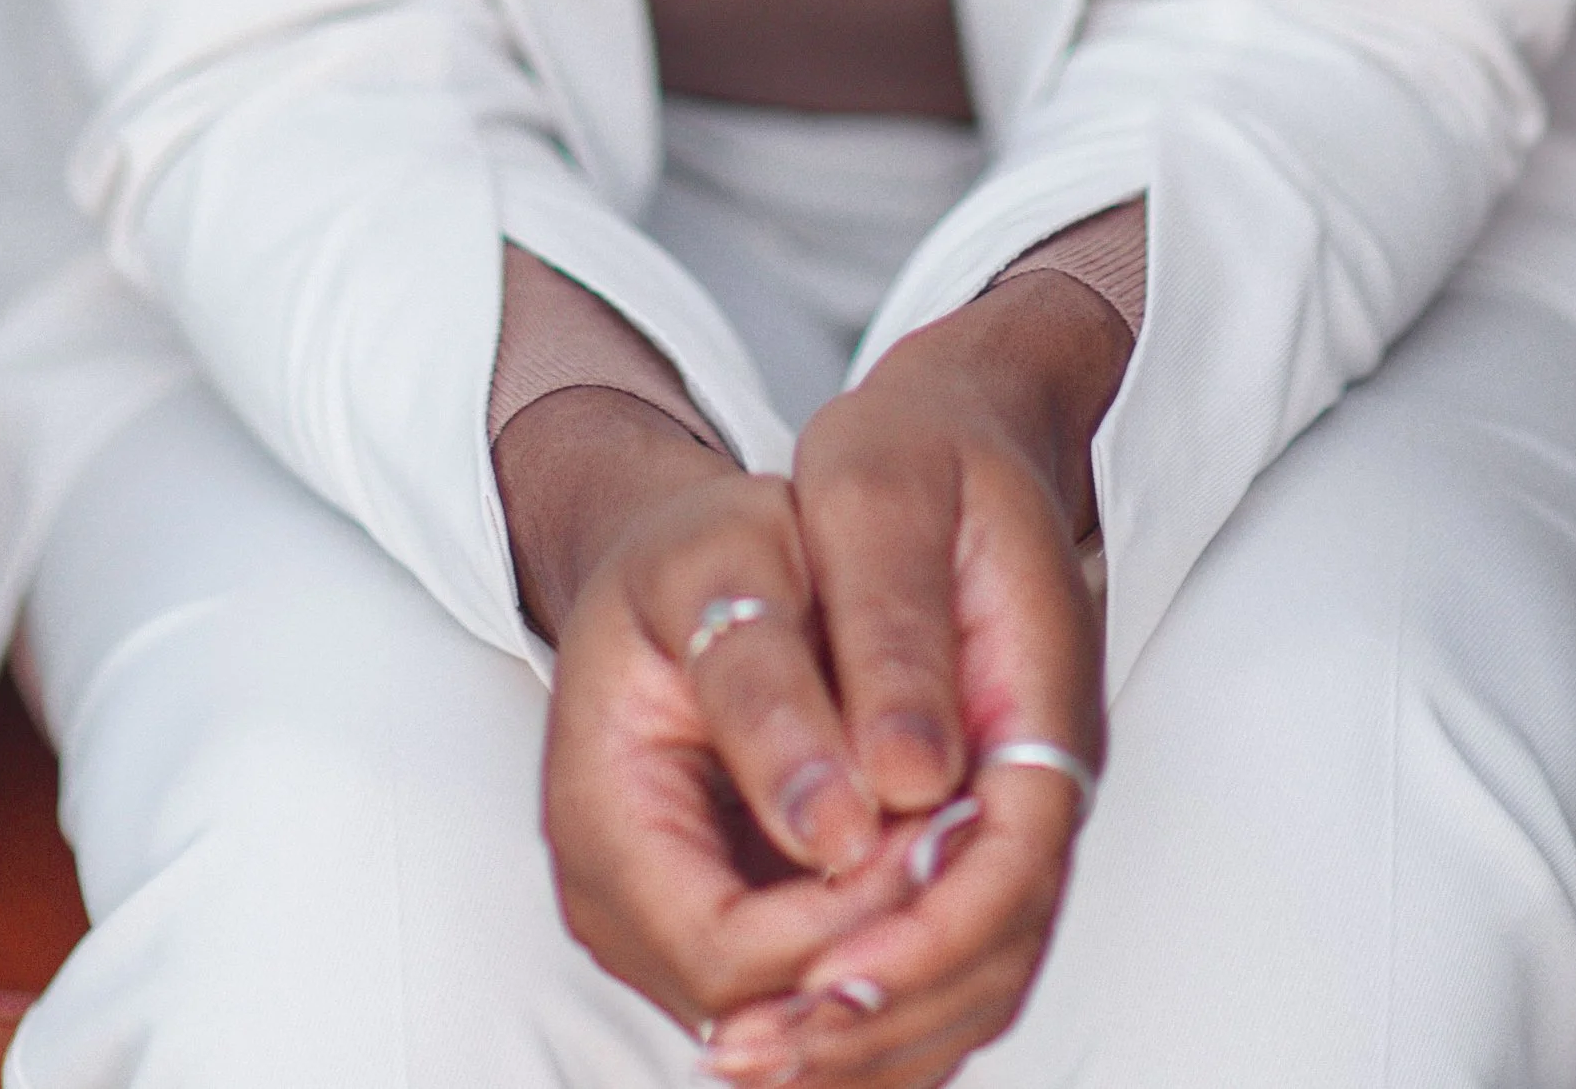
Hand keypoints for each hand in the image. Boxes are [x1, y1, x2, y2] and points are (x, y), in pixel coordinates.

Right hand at [506, 392, 918, 1034]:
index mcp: (601, 826)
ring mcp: (669, 943)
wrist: (681, 565)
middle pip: (777, 1014)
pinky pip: (822, 994)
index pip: (735, 957)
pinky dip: (895, 949)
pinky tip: (944, 863)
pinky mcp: (728, 940)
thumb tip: (839, 827)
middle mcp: (622, 917)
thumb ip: (770, 694)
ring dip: (904, 953)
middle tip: (973, 828)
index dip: (852, 915)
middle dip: (890, 938)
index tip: (942, 823)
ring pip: (810, 1026)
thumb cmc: (699, 550)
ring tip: (963, 835)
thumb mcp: (724, 567)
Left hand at [703, 270, 1124, 1088]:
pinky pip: (936, 950)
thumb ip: (893, 632)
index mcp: (1037, 699)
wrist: (957, 431)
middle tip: (752, 1055)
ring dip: (867, 1034)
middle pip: (994, 950)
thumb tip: (904, 783)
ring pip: (970, 974)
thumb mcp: (881, 496)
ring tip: (746, 1058)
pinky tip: (776, 1021)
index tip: (815, 987)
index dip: (916, 942)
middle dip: (878, 1020)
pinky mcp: (964, 824)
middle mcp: (1039, 778)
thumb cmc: (915, 453)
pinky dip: (866, 1003)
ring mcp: (1010, 810)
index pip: (1006, 865)